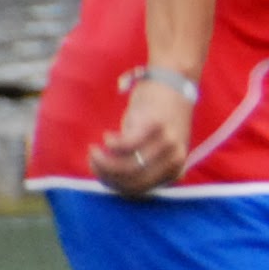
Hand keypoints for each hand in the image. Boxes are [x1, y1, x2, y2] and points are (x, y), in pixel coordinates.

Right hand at [91, 76, 195, 195]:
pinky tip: (107, 137)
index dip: (116, 185)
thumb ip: (144, 164)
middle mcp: (175, 158)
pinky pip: (126, 145)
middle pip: (132, 180)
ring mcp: (167, 143)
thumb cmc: (160, 115)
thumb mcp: (156, 146)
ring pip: (127, 166)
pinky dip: (111, 143)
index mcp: (175, 168)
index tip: (101, 176)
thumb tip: (112, 179)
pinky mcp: (155, 125)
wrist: (174, 80)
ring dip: (104, 161)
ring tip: (94, 151)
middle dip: (106, 175)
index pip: (140, 188)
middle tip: (92, 162)